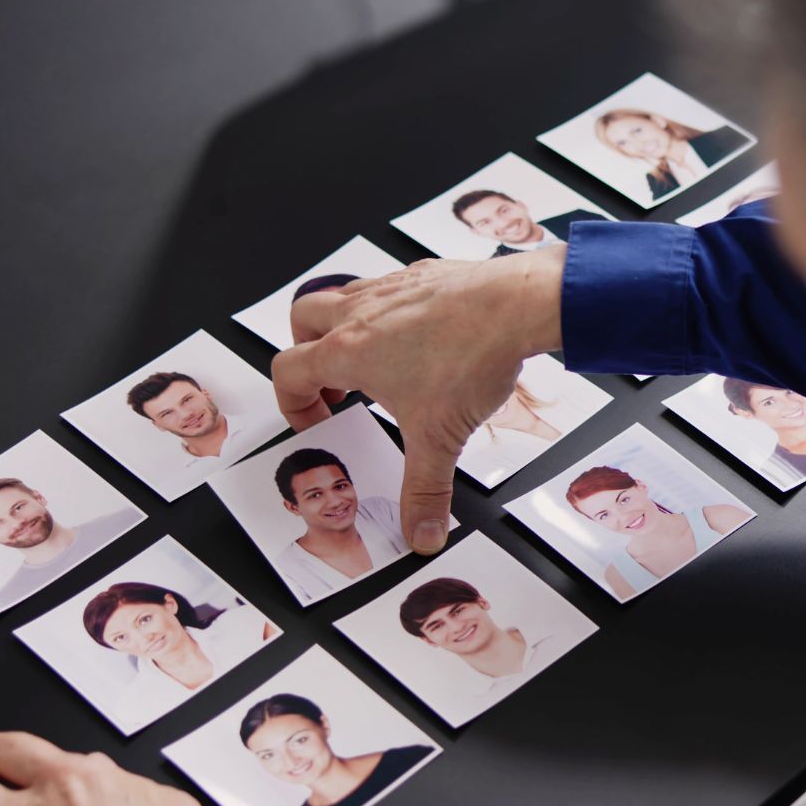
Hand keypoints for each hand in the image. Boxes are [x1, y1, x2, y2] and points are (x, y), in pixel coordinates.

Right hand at [273, 250, 563, 552]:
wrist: (517, 304)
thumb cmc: (470, 356)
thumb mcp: (440, 439)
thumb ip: (425, 491)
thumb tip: (422, 532)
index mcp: (348, 351)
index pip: (288, 370)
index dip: (293, 402)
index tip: (320, 421)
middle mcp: (362, 311)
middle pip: (302, 319)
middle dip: (307, 353)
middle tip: (334, 386)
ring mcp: (393, 286)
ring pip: (344, 296)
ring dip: (347, 327)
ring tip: (378, 363)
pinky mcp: (425, 273)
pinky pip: (391, 286)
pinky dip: (392, 310)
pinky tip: (423, 338)